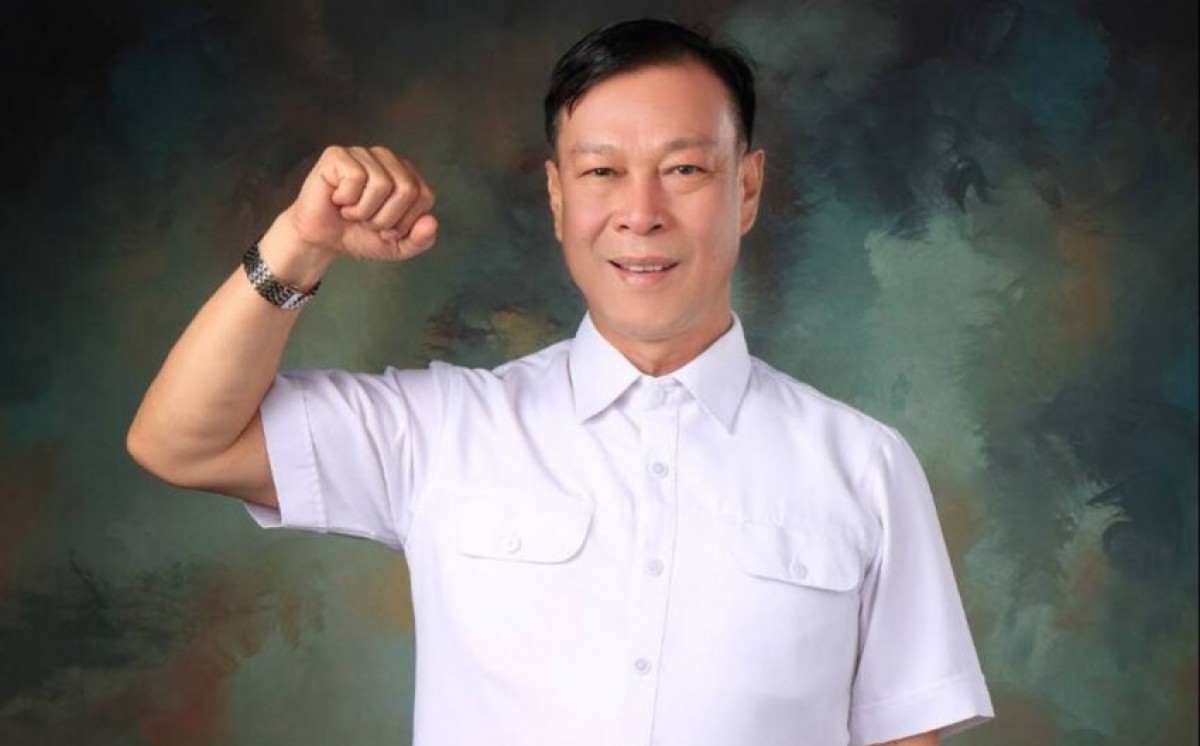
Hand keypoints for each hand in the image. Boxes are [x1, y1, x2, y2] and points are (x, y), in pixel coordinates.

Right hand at [284, 145, 437, 261]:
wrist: (322, 240)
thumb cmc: (359, 235)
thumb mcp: (398, 246)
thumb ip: (421, 240)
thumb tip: (432, 222)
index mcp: (407, 175)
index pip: (425, 196)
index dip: (406, 222)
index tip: (387, 229)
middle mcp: (388, 159)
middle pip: (407, 189)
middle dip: (386, 218)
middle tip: (367, 221)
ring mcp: (363, 153)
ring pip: (381, 184)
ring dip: (364, 211)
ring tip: (352, 211)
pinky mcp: (338, 155)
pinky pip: (355, 178)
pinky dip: (346, 199)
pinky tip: (338, 199)